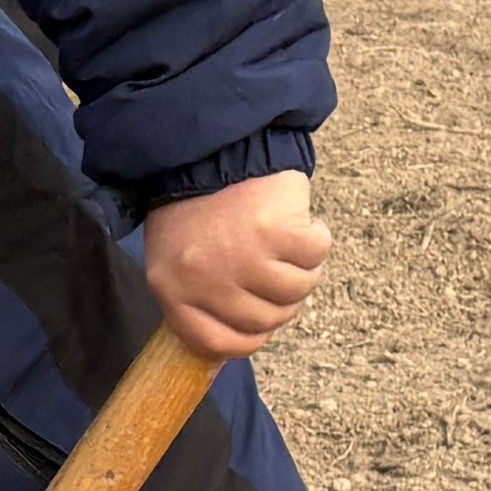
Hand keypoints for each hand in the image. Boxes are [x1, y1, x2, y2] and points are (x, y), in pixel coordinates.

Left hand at [143, 167, 328, 359]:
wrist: (211, 147)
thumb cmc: (195, 207)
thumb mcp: (176, 261)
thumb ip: (200, 302)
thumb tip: (237, 340)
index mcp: (174, 292)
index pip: (220, 343)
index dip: (251, 338)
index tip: (263, 323)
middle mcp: (206, 281)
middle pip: (268, 319)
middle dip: (281, 298)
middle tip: (275, 266)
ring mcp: (242, 258)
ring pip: (298, 290)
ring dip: (301, 267)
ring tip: (284, 241)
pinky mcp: (276, 231)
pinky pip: (316, 255)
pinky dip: (316, 237)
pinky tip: (301, 222)